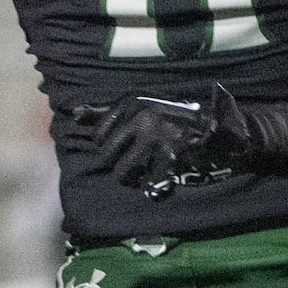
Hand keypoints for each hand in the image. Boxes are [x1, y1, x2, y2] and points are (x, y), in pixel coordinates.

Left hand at [85, 86, 255, 195]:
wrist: (211, 122)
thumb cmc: (168, 115)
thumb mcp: (137, 106)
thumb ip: (104, 112)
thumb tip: (75, 114)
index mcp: (129, 102)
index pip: (98, 135)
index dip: (107, 147)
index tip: (122, 148)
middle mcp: (139, 115)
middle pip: (107, 155)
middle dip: (116, 166)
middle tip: (129, 168)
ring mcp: (155, 135)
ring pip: (123, 171)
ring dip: (130, 178)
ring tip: (138, 177)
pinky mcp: (171, 152)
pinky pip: (150, 179)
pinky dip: (151, 185)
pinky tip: (155, 181)